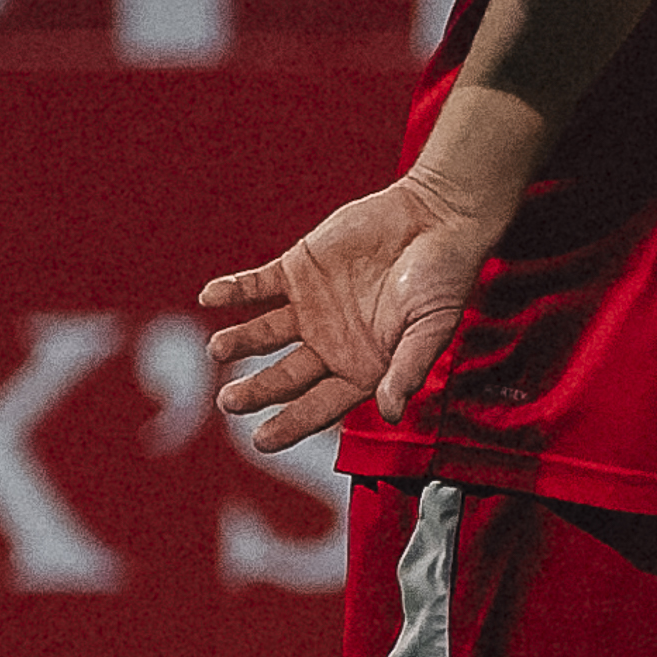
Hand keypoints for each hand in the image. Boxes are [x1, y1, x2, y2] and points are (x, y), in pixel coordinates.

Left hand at [200, 175, 495, 451]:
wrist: (438, 216)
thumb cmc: (445, 276)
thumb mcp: (433, 327)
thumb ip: (409, 368)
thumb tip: (392, 412)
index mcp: (363, 366)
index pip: (320, 404)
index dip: (291, 423)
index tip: (262, 440)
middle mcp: (330, 343)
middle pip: (284, 375)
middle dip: (256, 389)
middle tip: (230, 401)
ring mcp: (310, 307)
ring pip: (263, 333)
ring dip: (239, 342)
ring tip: (218, 349)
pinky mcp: (297, 270)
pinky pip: (256, 286)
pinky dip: (232, 291)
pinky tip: (211, 297)